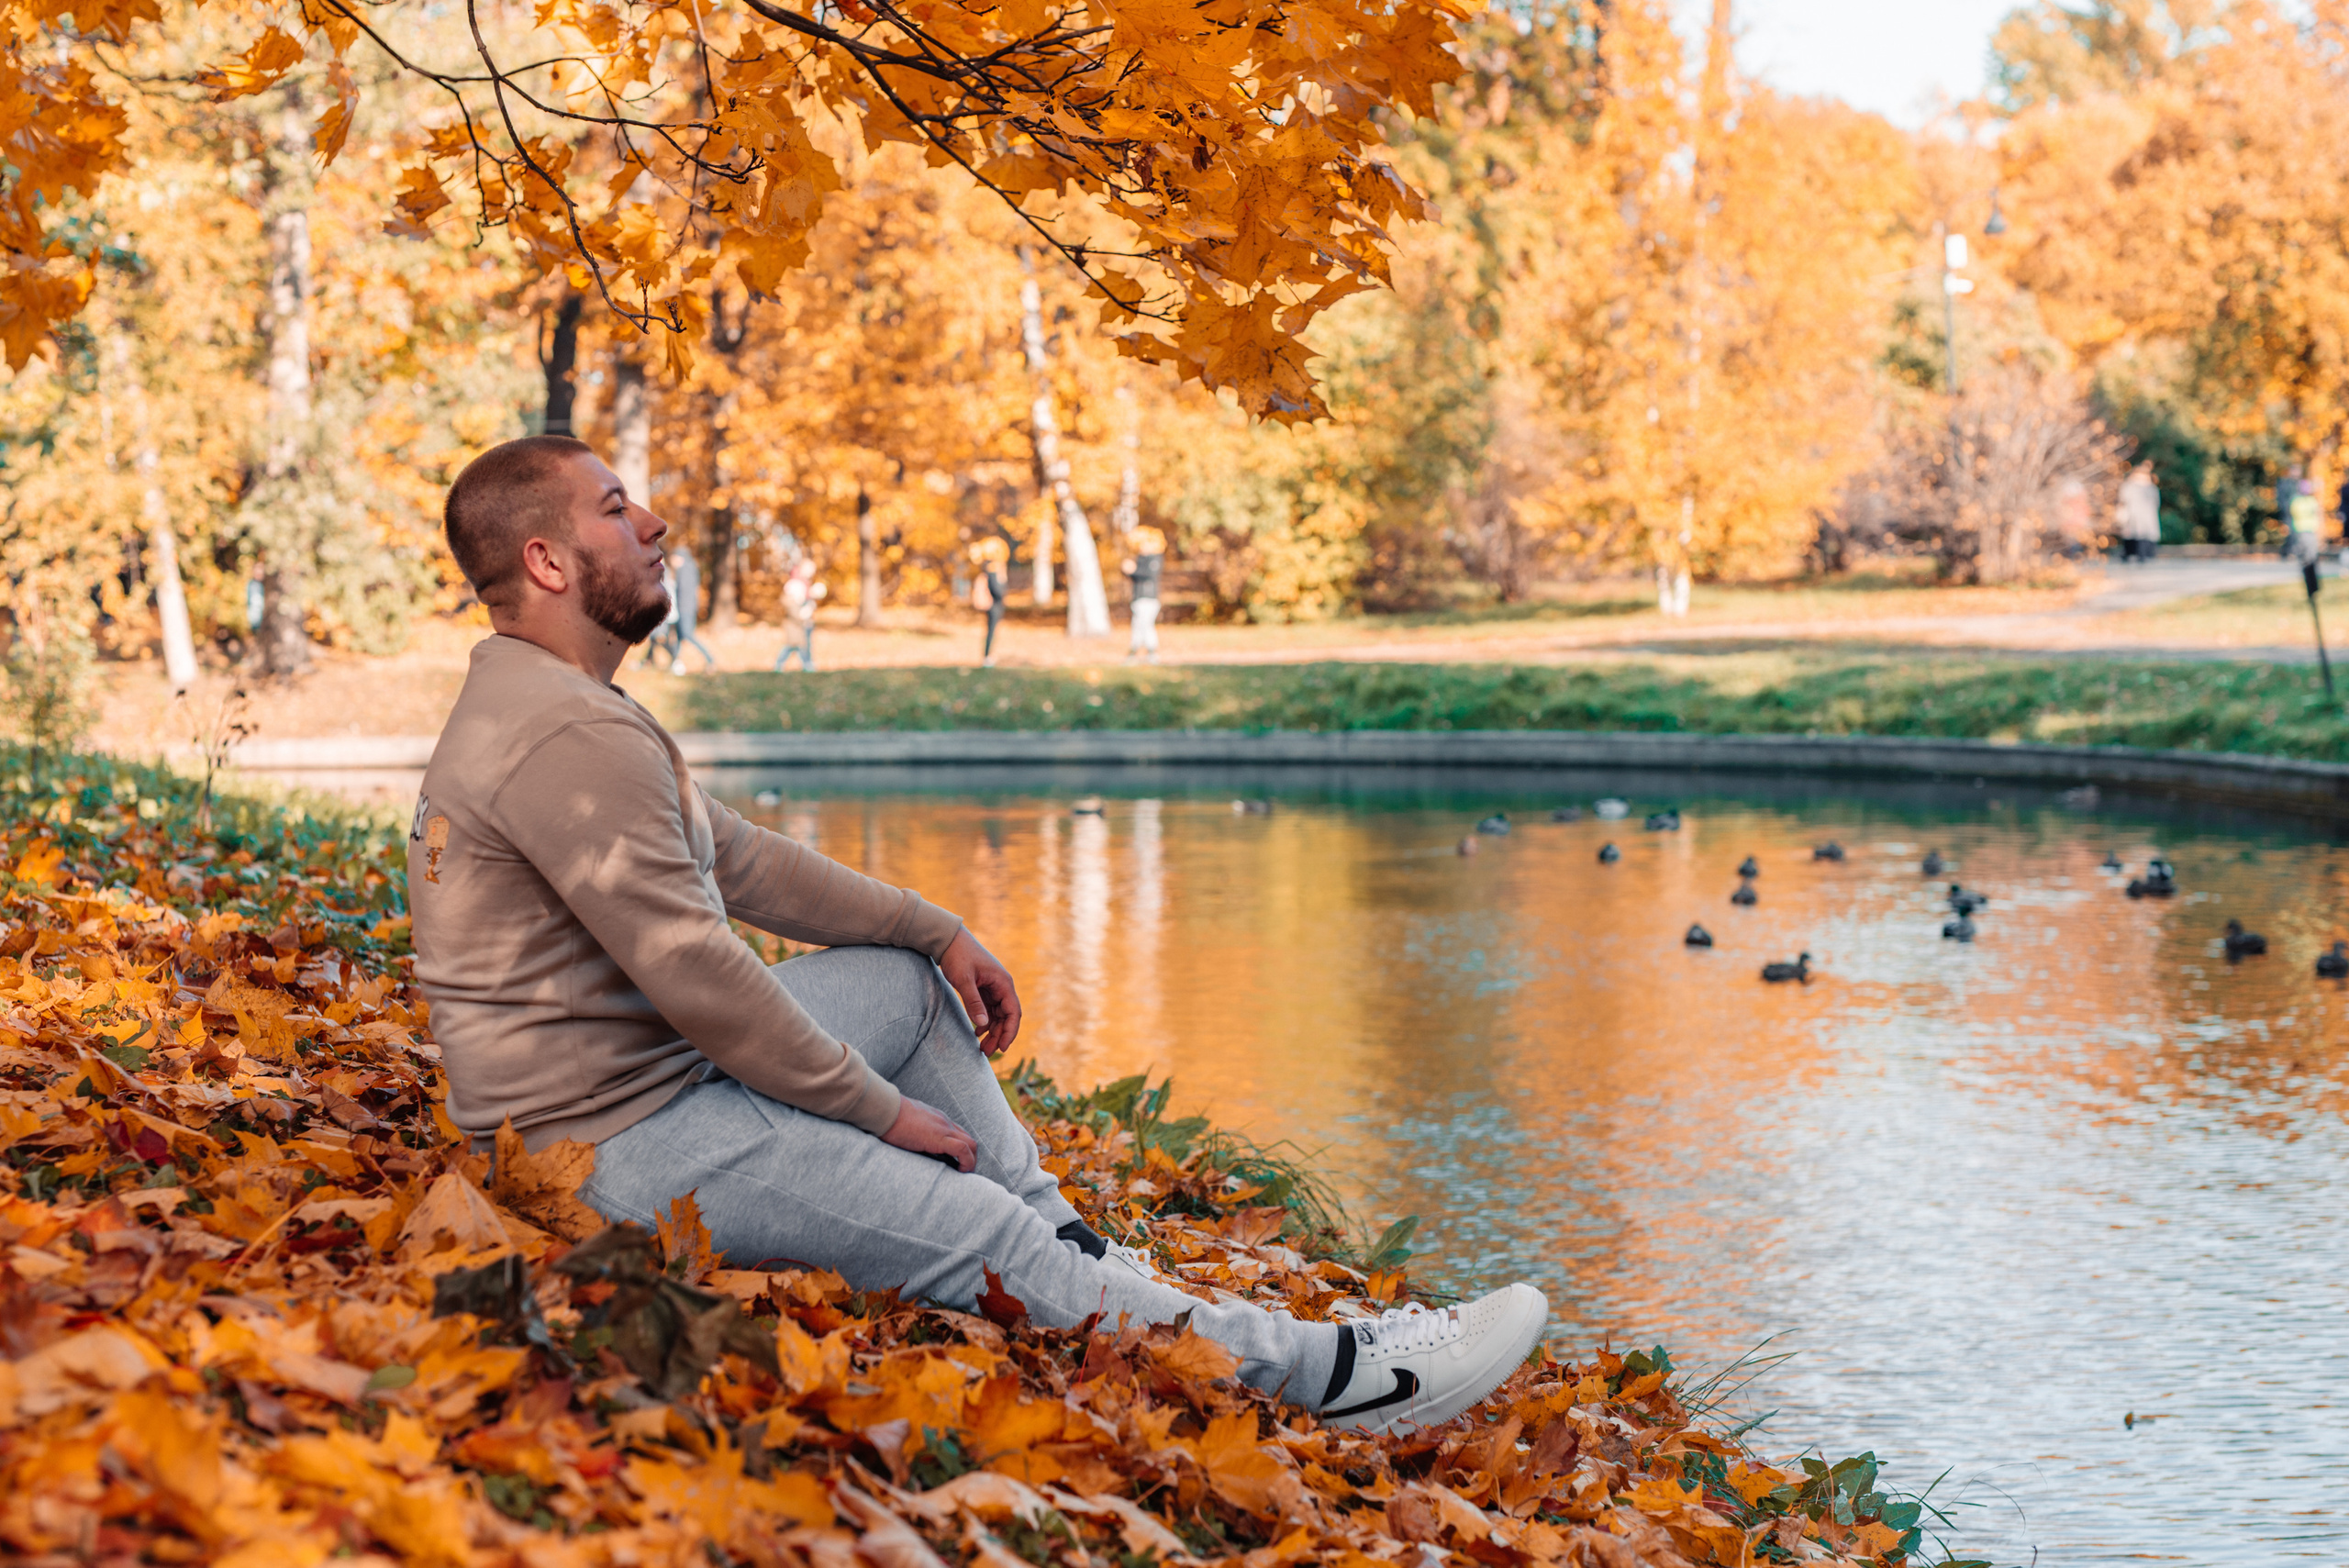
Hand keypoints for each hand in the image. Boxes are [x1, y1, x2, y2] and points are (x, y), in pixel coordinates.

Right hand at [883, 1096, 975, 1172]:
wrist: (886, 1109)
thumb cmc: (890, 1116)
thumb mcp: (907, 1122)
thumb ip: (914, 1130)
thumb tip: (911, 1143)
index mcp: (936, 1119)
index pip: (957, 1133)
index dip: (961, 1149)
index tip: (956, 1162)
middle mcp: (944, 1122)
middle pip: (968, 1139)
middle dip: (970, 1157)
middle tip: (962, 1171)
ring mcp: (944, 1128)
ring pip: (971, 1144)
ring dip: (971, 1161)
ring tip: (963, 1174)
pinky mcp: (939, 1138)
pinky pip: (962, 1149)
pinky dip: (966, 1162)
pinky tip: (959, 1171)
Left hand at [938, 928, 1021, 1056]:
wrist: (948, 939)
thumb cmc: (958, 956)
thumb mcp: (964, 980)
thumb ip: (973, 1002)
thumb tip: (982, 1025)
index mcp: (1003, 983)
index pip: (1013, 1012)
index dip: (1009, 1032)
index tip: (1002, 1048)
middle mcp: (1001, 986)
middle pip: (1006, 1017)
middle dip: (999, 1036)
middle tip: (986, 1053)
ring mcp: (993, 988)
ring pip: (997, 1015)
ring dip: (992, 1031)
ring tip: (981, 1048)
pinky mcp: (983, 989)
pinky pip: (988, 1010)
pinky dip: (984, 1022)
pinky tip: (976, 1032)